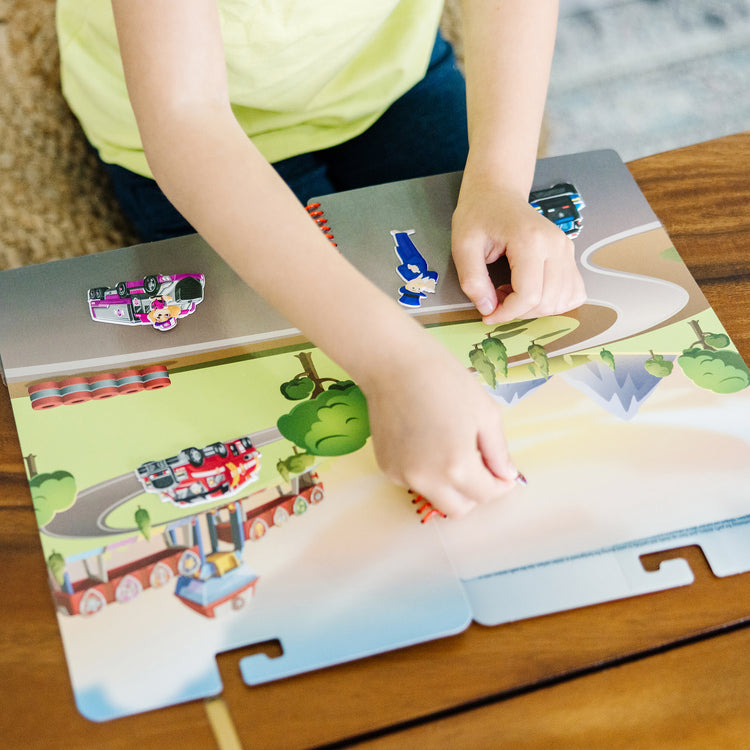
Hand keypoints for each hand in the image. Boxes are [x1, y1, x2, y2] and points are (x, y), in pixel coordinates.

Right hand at [363, 341, 519, 518]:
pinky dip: (426, 472)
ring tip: (450, 448)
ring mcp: (402, 475)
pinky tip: (426, 442)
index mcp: (456, 466)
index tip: (502, 473)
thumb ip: (498, 451)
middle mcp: (426, 479)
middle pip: (458, 509)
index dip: (500, 485)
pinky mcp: (386, 466)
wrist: (394, 364)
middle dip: (474, 493)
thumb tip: (506, 476)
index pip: (486, 495)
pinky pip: (413, 482)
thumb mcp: (485, 412)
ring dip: (449, 485)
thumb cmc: (445, 381)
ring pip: (435, 496)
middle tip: (479, 465)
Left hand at [452, 176, 586, 323]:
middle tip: (496, 297)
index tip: (488, 314)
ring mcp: (566, 249)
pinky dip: (553, 301)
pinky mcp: (569, 254)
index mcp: (530, 240)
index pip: (529, 295)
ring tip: (511, 292)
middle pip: (547, 301)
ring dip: (535, 308)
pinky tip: (531, 291)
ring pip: (563, 301)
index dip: (507, 313)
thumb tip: (489, 309)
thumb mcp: (463, 246)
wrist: (497, 194)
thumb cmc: (479, 215)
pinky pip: (573, 292)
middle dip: (519, 311)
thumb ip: (473, 281)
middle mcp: (555, 245)